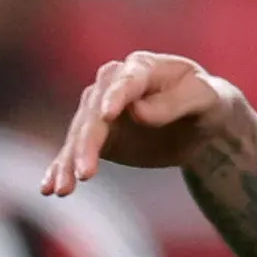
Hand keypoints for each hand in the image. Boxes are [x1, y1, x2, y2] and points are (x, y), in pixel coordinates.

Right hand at [45, 52, 238, 192]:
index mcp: (142, 67)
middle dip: (87, 142)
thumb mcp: (204, 99)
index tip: (106, 116)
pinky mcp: (97, 135)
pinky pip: (76, 151)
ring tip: (63, 189)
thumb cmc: (207, 102)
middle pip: (94, 113)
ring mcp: (100, 110)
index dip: (115, 97)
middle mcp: (112, 84)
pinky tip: (50, 188)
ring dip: (69, 161)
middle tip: (85, 173)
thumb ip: (175, 103)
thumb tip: (138, 112)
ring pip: (80, 134)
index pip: (125, 82)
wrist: (201, 120)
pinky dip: (62, 168)